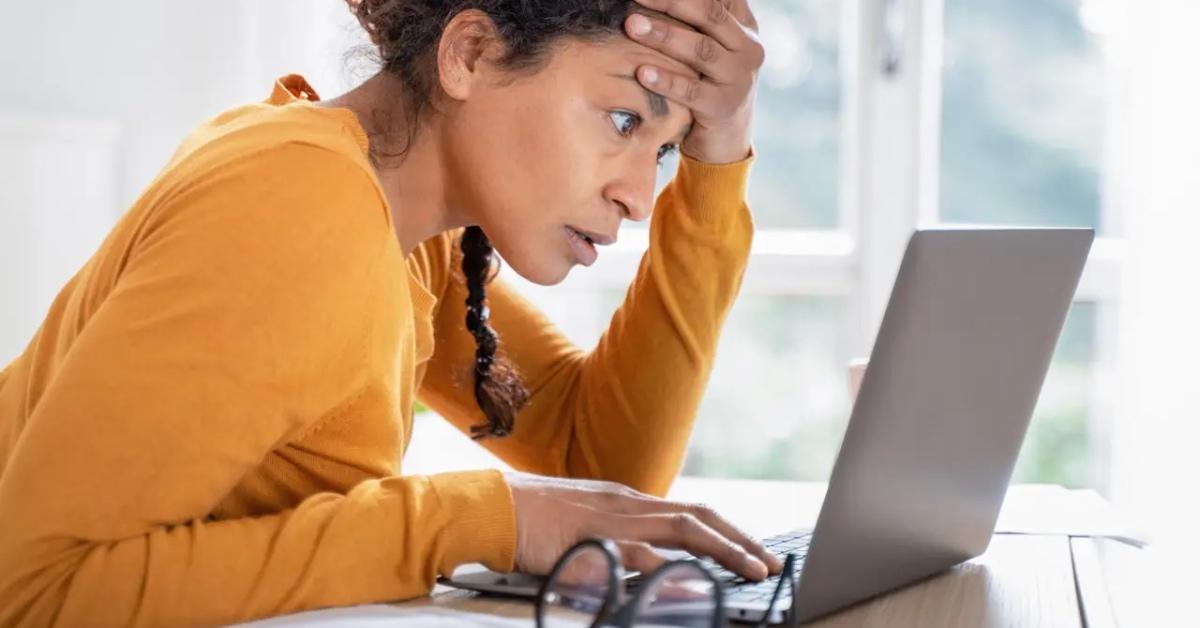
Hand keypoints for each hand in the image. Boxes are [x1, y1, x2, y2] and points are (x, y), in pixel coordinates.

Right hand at [505, 471, 782, 578]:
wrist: (493, 506)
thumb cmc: (531, 519)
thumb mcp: (585, 522)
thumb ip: (617, 538)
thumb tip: (647, 558)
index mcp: (628, 501)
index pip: (691, 512)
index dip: (727, 532)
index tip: (754, 552)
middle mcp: (629, 504)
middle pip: (700, 517)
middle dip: (741, 540)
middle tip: (772, 564)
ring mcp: (615, 519)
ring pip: (684, 529)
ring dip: (724, 550)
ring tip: (753, 570)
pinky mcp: (595, 539)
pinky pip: (641, 553)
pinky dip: (672, 567)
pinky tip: (694, 580)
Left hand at [624, 0, 763, 163]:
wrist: (726, 138)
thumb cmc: (708, 82)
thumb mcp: (711, 47)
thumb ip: (698, 21)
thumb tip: (656, 1)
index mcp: (744, 26)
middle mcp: (748, 48)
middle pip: (709, 15)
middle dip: (671, 2)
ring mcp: (739, 79)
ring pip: (701, 50)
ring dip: (664, 36)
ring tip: (632, 25)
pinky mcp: (723, 108)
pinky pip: (692, 91)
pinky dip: (666, 80)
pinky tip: (642, 71)